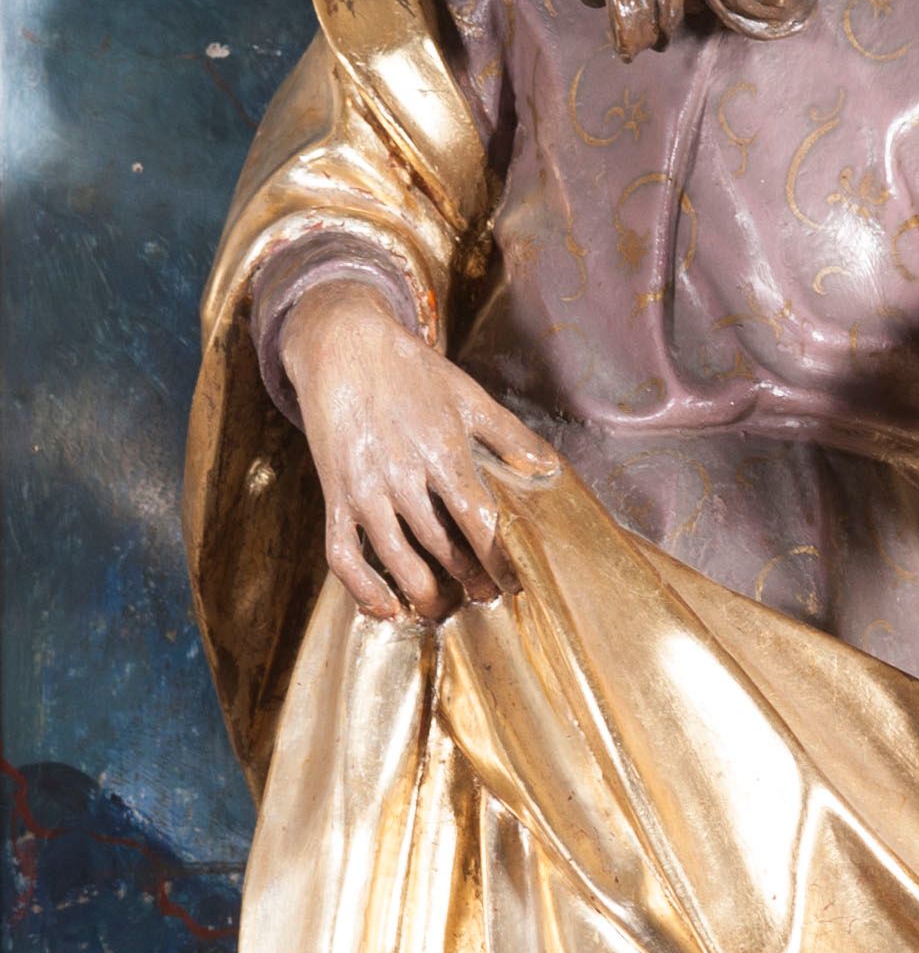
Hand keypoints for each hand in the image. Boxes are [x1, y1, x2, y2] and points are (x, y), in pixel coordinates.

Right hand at [281, 282, 556, 621]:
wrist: (341, 343)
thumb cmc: (410, 371)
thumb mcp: (467, 395)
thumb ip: (510, 436)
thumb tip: (550, 468)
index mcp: (443, 452)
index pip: (479, 522)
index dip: (499, 561)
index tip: (515, 587)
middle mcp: (404, 475)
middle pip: (442, 547)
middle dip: (468, 580)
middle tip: (484, 598)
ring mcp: (365, 488)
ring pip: (397, 559)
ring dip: (423, 593)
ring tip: (443, 608)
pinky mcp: (333, 494)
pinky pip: (342, 554)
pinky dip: (362, 589)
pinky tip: (384, 609)